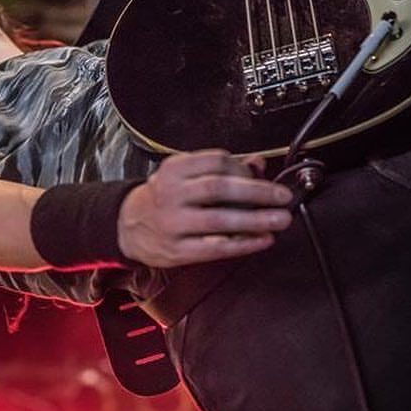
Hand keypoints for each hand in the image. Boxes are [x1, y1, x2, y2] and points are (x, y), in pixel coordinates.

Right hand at [117, 149, 291, 267]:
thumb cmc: (164, 196)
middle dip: (257, 192)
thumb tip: (258, 164)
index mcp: (174, 169)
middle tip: (282, 196)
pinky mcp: (177, 250)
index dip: (243, 168)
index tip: (261, 176)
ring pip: (219, 220)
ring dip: (255, 220)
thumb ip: (220, 168)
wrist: (128, 224)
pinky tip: (261, 240)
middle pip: (219, 188)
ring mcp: (173, 223)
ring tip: (280, 219)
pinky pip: (215, 247)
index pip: (216, 161)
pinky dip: (242, 244)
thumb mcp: (184, 174)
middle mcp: (171, 193)